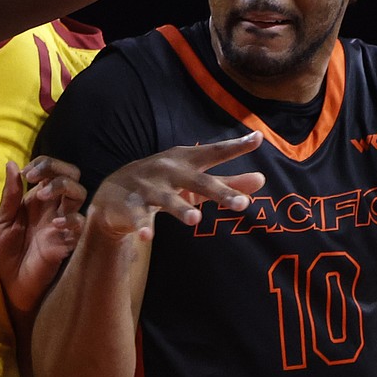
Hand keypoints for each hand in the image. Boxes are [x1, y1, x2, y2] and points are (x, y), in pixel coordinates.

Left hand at [0, 156, 86, 313]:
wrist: (11, 284)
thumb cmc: (6, 252)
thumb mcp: (2, 221)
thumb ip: (9, 195)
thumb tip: (11, 164)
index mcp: (39, 198)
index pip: (52, 170)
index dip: (43, 164)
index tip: (26, 173)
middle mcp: (55, 206)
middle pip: (72, 175)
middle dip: (56, 169)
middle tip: (34, 178)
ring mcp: (64, 222)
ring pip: (80, 193)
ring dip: (63, 187)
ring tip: (42, 195)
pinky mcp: (70, 241)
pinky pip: (81, 224)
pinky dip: (71, 219)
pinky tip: (55, 224)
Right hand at [89, 131, 265, 240]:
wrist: (114, 190)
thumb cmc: (165, 182)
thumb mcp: (196, 179)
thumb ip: (229, 182)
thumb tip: (262, 179)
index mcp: (187, 161)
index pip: (215, 153)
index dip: (236, 147)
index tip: (258, 139)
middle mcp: (170, 171)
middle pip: (198, 181)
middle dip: (220, 192)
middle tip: (243, 204)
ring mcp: (149, 188)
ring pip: (167, 200)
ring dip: (180, 208)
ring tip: (194, 219)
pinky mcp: (131, 206)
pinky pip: (138, 217)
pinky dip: (142, 226)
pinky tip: (146, 237)